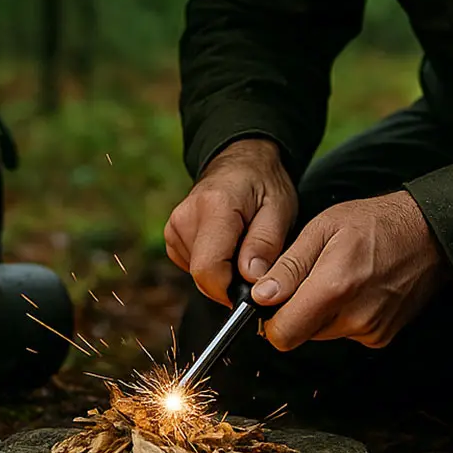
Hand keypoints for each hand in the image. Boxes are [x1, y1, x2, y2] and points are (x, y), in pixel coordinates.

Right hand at [163, 138, 296, 307]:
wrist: (241, 163)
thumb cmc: (264, 185)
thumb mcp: (279, 210)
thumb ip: (265, 244)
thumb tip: (250, 280)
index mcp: (214, 208)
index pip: (209, 269)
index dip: (232, 290)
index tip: (254, 286)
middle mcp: (185, 217)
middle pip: (203, 276)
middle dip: (231, 281)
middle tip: (254, 259)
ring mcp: (174, 227)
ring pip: (198, 274)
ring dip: (223, 272)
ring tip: (242, 245)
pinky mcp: (172, 235)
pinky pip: (193, 266)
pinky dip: (213, 264)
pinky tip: (227, 244)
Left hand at [252, 191, 444, 349]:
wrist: (429, 236)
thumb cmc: (376, 223)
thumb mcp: (323, 228)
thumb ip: (289, 266)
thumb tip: (261, 296)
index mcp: (335, 287)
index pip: (282, 334)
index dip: (270, 318)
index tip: (273, 298)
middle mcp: (354, 318)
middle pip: (300, 334)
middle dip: (296, 310)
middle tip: (312, 276)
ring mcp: (371, 331)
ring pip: (321, 333)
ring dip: (319, 311)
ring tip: (338, 277)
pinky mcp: (382, 337)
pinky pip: (344, 332)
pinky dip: (342, 315)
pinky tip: (357, 288)